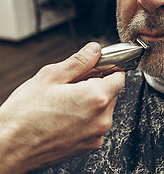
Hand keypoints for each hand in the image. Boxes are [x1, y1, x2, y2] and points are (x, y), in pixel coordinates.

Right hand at [0, 43, 124, 173]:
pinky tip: (65, 118)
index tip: (97, 69)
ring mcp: (97, 135)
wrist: (9, 148)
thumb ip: (79, 61)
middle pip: (112, 94)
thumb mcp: (51, 77)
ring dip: (92, 104)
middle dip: (97, 87)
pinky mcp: (89, 146)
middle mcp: (102, 118)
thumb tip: (95, 50)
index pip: (119, 77)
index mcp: (97, 97)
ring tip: (65, 104)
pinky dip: (87, 120)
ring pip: (104, 110)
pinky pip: (96, 126)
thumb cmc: (25, 115)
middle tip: (72, 87)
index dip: (108, 70)